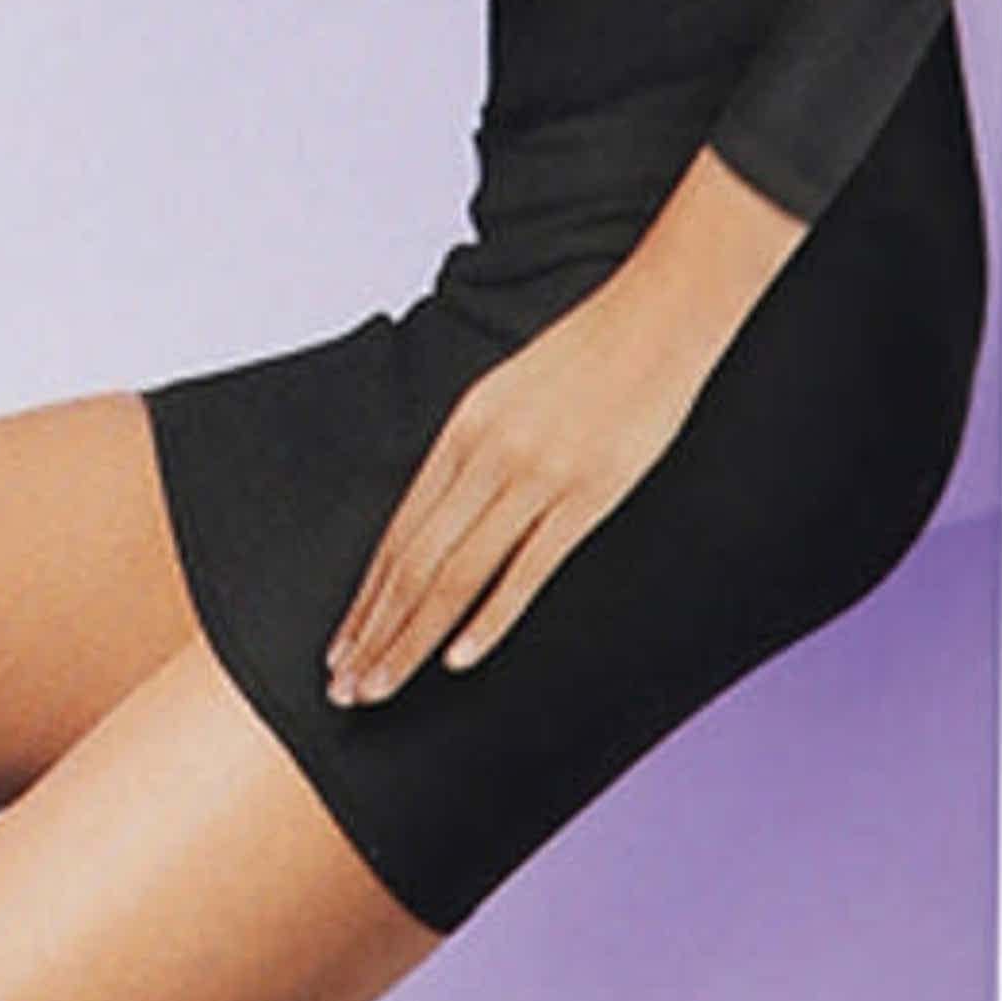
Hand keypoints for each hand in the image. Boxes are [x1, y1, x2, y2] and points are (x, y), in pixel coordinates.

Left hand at [328, 151, 804, 706]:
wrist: (661, 312)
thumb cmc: (587, 352)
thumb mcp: (505, 391)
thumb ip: (469, 451)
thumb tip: (434, 512)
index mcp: (459, 432)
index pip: (396, 536)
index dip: (363, 600)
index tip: (340, 647)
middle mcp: (485, 458)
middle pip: (412, 565)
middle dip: (372, 634)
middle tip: (343, 688)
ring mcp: (536, 478)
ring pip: (454, 574)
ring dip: (412, 639)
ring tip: (381, 687)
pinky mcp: (589, 494)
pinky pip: (528, 568)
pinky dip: (490, 617)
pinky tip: (460, 657)